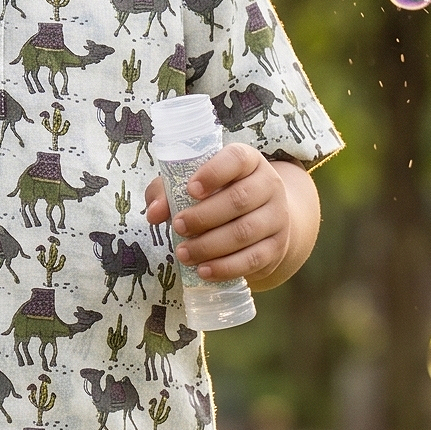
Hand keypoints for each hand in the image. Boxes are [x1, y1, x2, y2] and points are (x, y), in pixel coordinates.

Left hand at [145, 143, 319, 293]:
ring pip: (245, 232)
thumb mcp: (193, 186)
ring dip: (210, 245)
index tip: (190, 190)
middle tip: (178, 226)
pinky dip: (225, 267)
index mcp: (249, 162)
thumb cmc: (218, 197)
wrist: (262, 221)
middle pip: (239, 199)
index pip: (237, 159)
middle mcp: (269, 185)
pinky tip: (203, 270)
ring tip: (183, 253)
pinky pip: (252, 259)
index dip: (214, 172)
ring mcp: (277, 216)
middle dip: (204, 216)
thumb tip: (153, 213)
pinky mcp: (276, 246)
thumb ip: (168, 192)